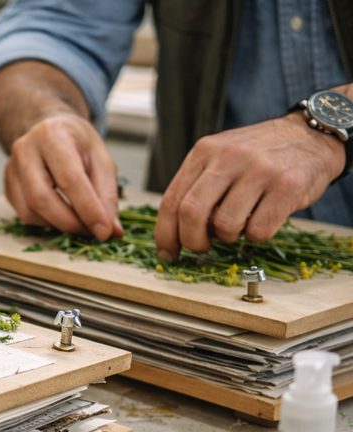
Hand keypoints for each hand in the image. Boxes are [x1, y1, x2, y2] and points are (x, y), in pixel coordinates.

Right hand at [5, 112, 122, 239]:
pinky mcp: (7, 187)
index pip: (69, 179)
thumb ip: (107, 194)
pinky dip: (46, 222)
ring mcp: (11, 170)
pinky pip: (25, 214)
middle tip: (91, 231)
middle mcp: (25, 150)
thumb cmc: (76, 143)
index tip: (104, 231)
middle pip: (41, 198)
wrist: (51, 131)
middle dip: (69, 222)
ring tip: (79, 221)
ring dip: (58, 225)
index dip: (87, 209)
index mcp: (52, 135)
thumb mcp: (101, 159)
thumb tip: (111, 230)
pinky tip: (61, 214)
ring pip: (29, 211)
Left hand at [155, 113, 345, 260]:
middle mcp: (229, 157)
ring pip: (225, 226)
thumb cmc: (258, 156)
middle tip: (202, 247)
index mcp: (204, 151)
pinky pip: (258, 231)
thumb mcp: (220, 158)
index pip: (171, 200)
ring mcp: (259, 170)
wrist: (311, 134)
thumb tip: (174, 233)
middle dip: (192, 241)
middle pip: (191, 214)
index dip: (165, 234)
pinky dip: (257, 236)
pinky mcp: (287, 186)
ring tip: (240, 224)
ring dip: (229, 237)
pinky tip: (263, 219)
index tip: (167, 253)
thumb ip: (196, 187)